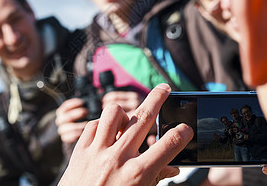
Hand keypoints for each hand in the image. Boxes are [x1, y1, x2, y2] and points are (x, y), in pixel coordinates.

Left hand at [58, 83, 193, 185]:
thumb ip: (155, 178)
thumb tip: (172, 167)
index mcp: (138, 174)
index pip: (169, 144)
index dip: (183, 133)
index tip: (186, 128)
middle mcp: (118, 158)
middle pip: (144, 117)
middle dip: (158, 98)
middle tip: (164, 88)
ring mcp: (97, 152)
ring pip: (114, 113)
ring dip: (124, 114)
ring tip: (128, 123)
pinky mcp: (80, 150)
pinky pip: (93, 124)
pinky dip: (102, 126)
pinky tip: (107, 134)